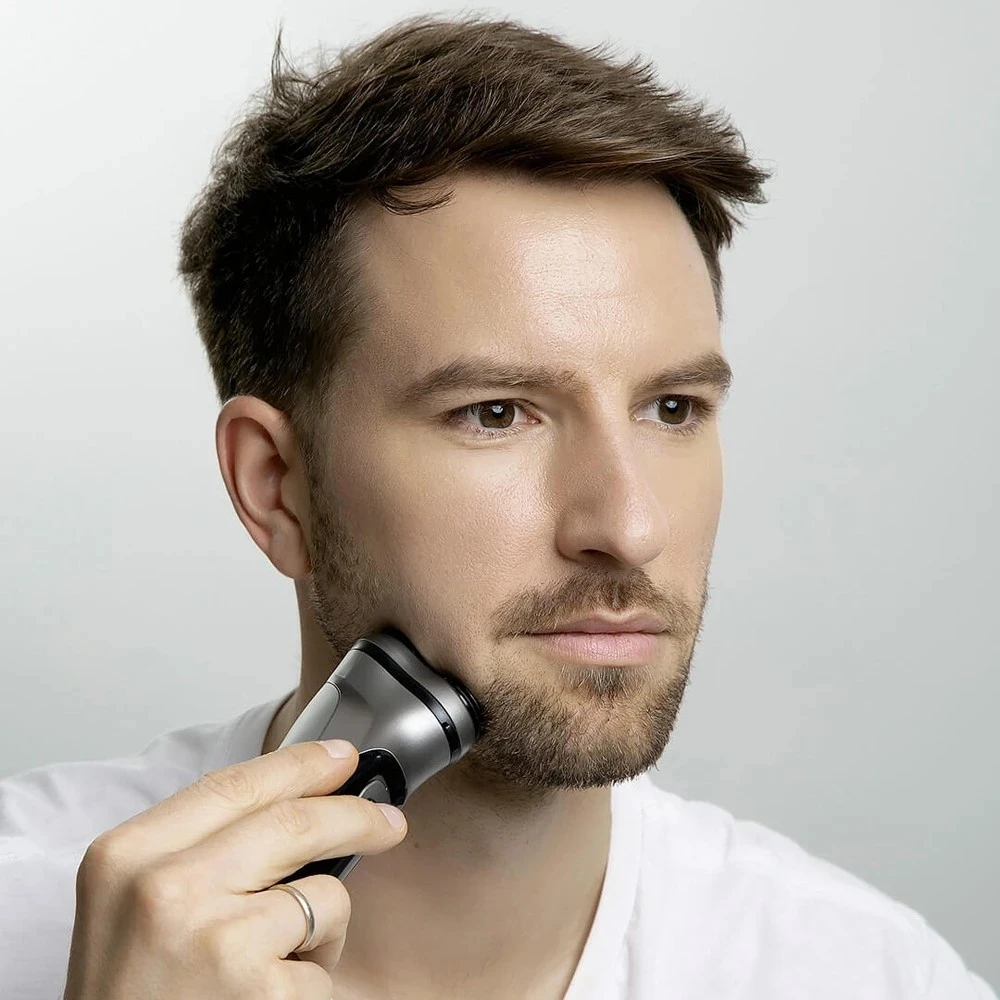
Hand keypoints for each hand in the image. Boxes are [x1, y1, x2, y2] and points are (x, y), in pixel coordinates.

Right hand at [62, 739, 406, 998]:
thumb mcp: (131, 903)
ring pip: (323, 892)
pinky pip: (323, 961)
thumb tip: (291, 800)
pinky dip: (314, 976)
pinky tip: (273, 993)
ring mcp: (218, 938)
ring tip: (283, 957)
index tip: (341, 758)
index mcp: (129, 856)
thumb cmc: (130, 995)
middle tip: (386, 822)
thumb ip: (195, 846)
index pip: (235, 784)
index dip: (301, 764)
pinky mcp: (262, 991)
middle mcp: (167, 889)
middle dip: (355, 815)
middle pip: (294, 821)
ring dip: (324, 923)